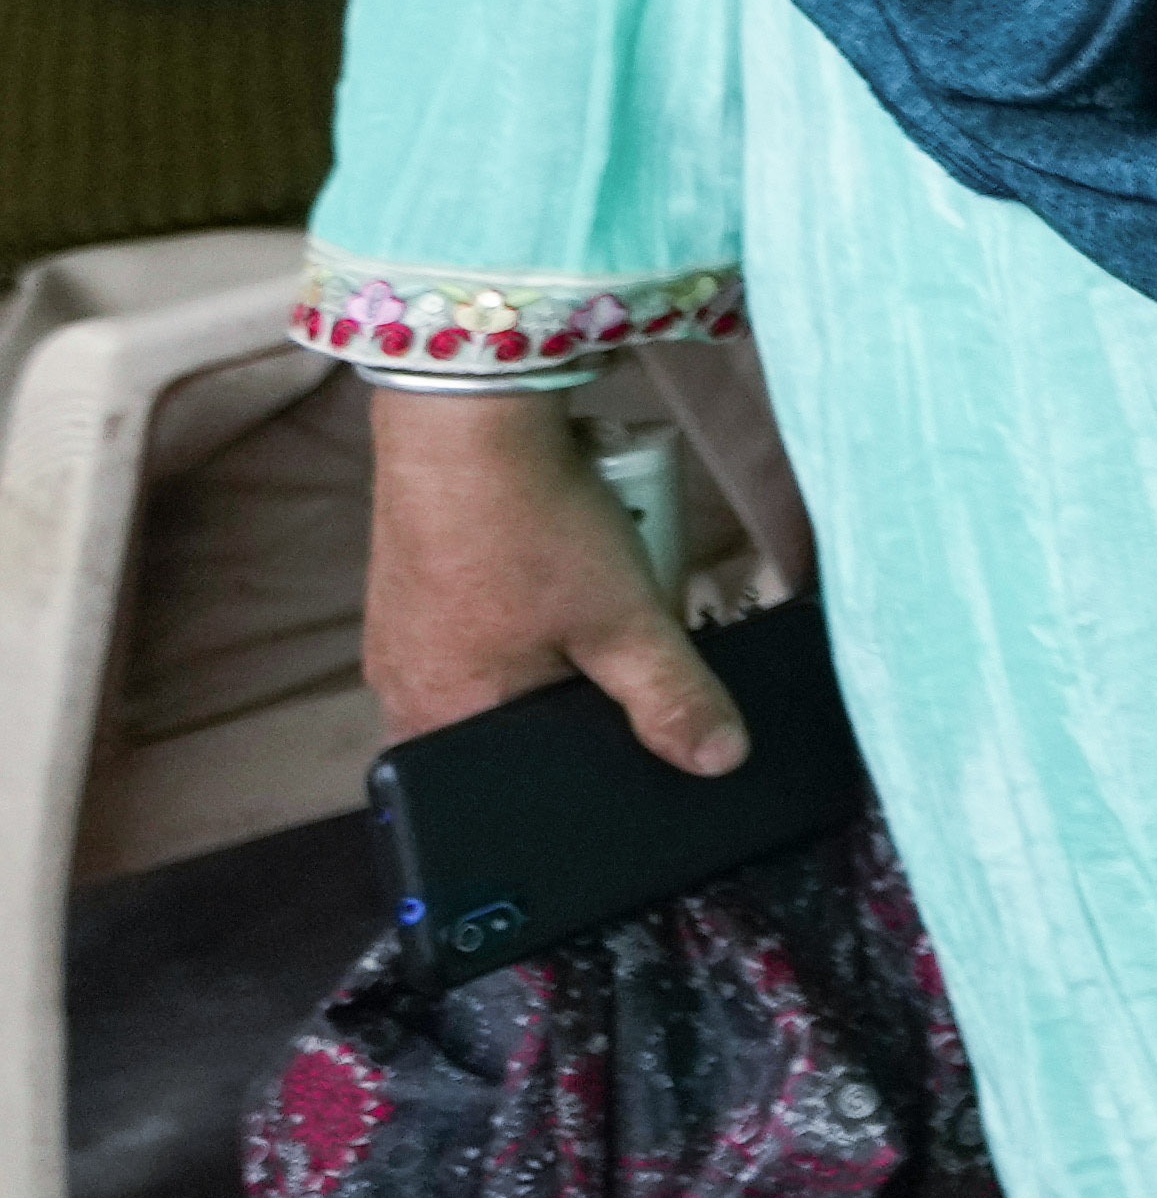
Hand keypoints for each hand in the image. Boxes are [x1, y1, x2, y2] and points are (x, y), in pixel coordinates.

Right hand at [363, 388, 753, 772]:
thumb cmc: (531, 529)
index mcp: (437, 722)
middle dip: (572, 679)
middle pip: (511, 713)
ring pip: (500, 658)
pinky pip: (481, 612)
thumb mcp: (623, 622)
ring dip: (554, 629)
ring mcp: (396, 632)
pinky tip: (554, 552)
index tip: (619, 713)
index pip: (512, 778)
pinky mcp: (407, 580)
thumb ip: (671, 697)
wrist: (466, 418)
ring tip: (584, 584)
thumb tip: (717, 759)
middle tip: (607, 631)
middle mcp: (401, 688)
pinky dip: (525, 592)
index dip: (575, 754)